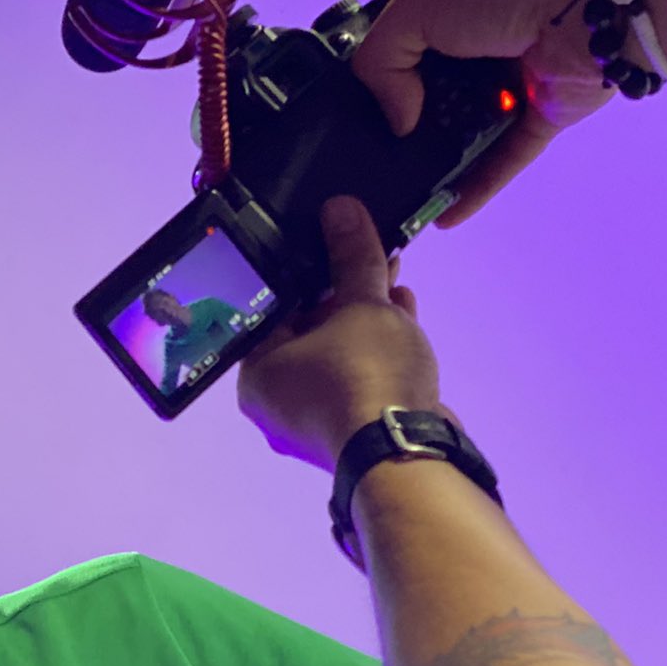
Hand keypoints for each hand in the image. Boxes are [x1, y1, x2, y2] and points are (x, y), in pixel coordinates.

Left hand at [237, 197, 442, 472]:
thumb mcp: (362, 303)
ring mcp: (316, 424)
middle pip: (309, 333)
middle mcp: (278, 404)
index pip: (274, 308)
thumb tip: (342, 210)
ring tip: (393, 285)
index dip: (308, 271)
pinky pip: (360, 382)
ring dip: (368, 319)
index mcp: (257, 375)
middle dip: (344, 293)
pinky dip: (379, 352)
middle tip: (369, 260)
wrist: (409, 455)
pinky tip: (403, 318)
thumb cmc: (366, 381)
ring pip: (338, 357)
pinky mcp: (353, 434)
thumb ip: (352, 256)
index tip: (333, 245)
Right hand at [353, 0, 616, 226]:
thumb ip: (382, 60)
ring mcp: (511, 85)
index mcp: (451, 10)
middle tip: (372, 165)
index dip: (379, 81)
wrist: (594, 3)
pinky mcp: (541, 118)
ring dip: (438, 164)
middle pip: (432, 98)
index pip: (403, 50)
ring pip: (466, 135)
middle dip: (405, 129)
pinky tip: (442, 217)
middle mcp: (480, 47)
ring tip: (402, 196)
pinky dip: (475, 191)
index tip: (351, 118)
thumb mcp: (419, 7)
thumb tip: (396, 122)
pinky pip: (502, 163)